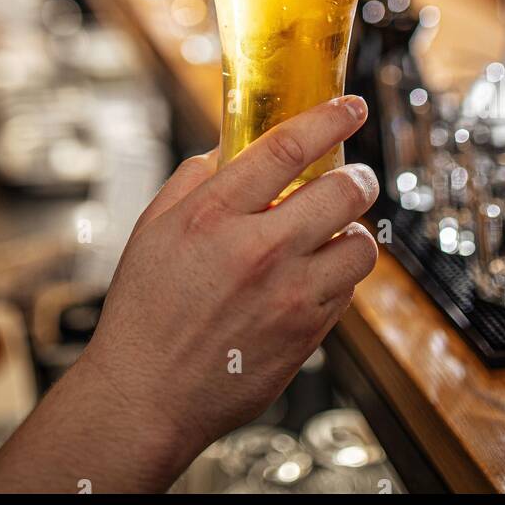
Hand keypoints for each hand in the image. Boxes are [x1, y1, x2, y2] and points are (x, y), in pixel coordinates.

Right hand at [83, 96, 378, 490]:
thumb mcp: (152, 228)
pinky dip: (338, 276)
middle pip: (343, 193)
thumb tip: (230, 150)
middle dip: (358, 177)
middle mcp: (258, 250)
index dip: (329, 118)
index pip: (287, 147)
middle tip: (353, 177)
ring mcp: (289, 296)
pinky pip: (347, 291)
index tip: (351, 107)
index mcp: (214, 215)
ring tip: (333, 233)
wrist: (145, 397)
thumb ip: (194, 180)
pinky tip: (313, 276)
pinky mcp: (306, 336)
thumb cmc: (144, 311)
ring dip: (353, 232)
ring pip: (360, 246)